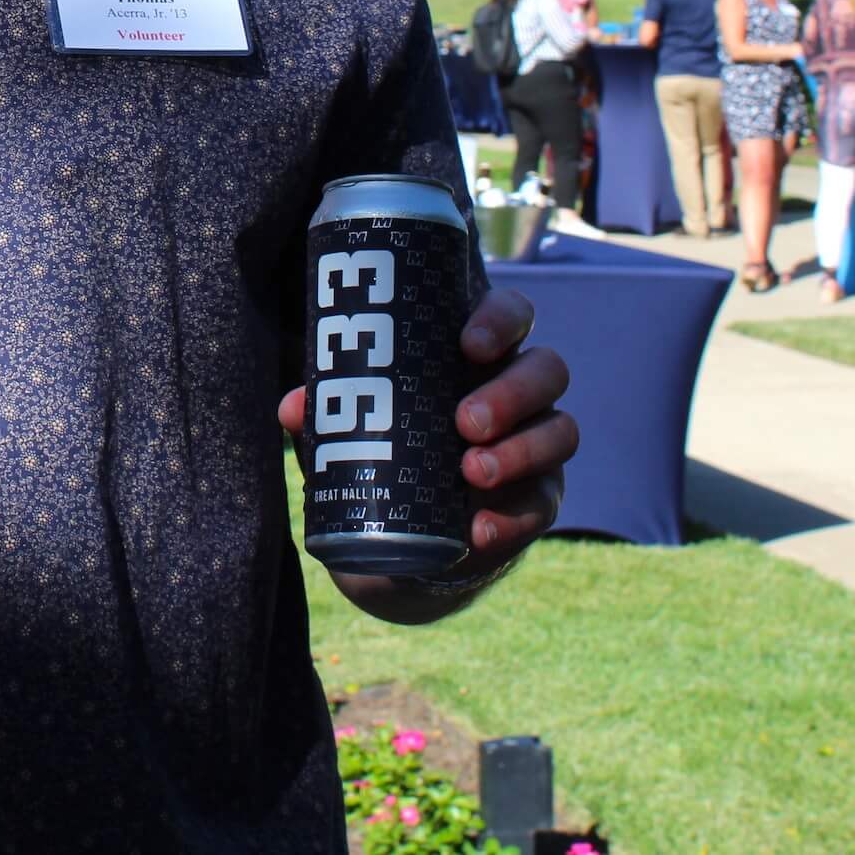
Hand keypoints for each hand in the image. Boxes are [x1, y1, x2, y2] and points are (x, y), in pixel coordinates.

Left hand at [277, 286, 576, 564]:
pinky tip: (481, 528)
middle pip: (547, 369)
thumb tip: (294, 407)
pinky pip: (544, 505)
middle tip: (466, 420)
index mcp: (479, 355)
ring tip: (472, 471)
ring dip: (521, 450)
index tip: (468, 343)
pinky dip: (514, 517)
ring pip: (560, 431)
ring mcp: (537, 445)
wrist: (407, 538)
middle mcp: (520, 393)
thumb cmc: (387, 448)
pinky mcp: (540, 501)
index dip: (501, 320)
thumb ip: (330, 411)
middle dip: (512, 392)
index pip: (512, 316)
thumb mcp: (356, 425)